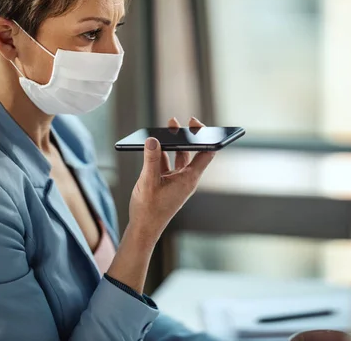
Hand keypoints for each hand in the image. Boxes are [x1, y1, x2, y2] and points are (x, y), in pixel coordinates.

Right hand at [128, 117, 214, 242]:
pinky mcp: (166, 183)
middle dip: (187, 136)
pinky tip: (153, 145)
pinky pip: (167, 163)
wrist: (143, 228)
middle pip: (192, 152)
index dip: (205, 137)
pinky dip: (162, 154)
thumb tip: (152, 140)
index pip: (206, 153)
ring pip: (179, 157)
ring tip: (168, 127)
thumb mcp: (149, 181)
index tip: (196, 124)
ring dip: (173, 143)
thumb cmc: (149, 209)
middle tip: (179, 122)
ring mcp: (176, 181)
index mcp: (189, 179)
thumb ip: (151, 160)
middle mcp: (186, 179)